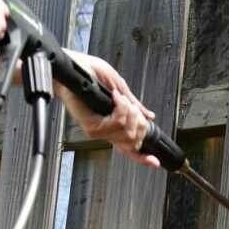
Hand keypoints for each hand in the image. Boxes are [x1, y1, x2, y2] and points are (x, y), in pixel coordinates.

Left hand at [58, 51, 159, 168]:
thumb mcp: (119, 88)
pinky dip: (121, 108)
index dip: (142, 157)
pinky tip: (115, 98)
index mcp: (111, 126)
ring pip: (126, 132)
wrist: (73, 66)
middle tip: (132, 106)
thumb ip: (133, 105)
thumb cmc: (90, 73)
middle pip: (133, 140)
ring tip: (120, 98)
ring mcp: (97, 130)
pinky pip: (116, 123)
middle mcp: (104, 131)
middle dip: (139, 121)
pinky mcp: (91, 126)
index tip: (155, 161)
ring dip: (129, 111)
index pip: (128, 149)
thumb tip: (148, 117)